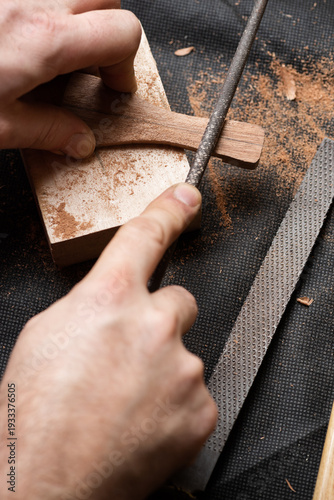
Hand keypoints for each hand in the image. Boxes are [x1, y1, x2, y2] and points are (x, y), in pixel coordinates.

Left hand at [0, 0, 141, 157]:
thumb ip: (46, 132)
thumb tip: (79, 140)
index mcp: (45, 39)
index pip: (122, 32)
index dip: (126, 67)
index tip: (113, 89)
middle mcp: (32, 4)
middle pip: (105, 0)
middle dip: (110, 33)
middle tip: (92, 68)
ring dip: (80, 22)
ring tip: (59, 56)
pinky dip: (48, 18)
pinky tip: (29, 47)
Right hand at [0, 183, 216, 499]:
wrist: (47, 484)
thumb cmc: (34, 414)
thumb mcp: (48, 334)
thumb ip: (92, 304)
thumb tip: (115, 299)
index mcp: (108, 300)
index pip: (146, 236)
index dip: (168, 210)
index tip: (187, 196)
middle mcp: (153, 326)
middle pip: (178, 302)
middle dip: (159, 322)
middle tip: (130, 357)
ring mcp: (182, 370)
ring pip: (185, 352)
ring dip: (163, 368)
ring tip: (126, 400)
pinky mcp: (200, 409)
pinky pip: (195, 391)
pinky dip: (174, 403)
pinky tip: (143, 421)